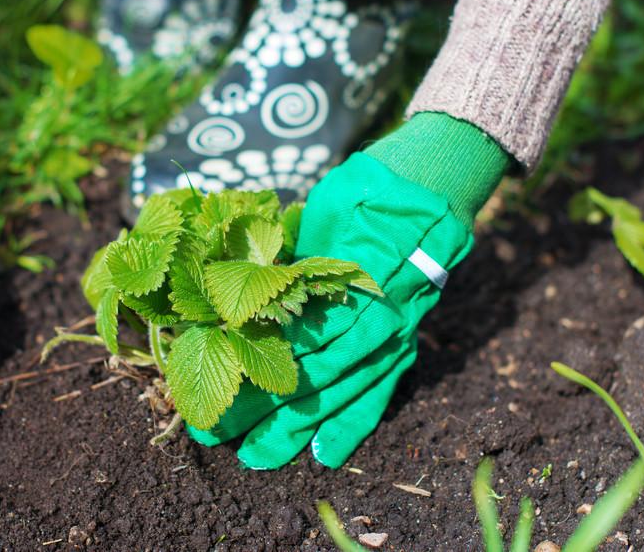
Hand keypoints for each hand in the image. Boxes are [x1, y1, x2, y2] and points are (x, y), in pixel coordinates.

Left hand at [187, 151, 474, 468]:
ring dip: (296, 429)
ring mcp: (393, 338)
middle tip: (215, 432)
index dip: (253, 361)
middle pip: (311, 373)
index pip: (298, 332)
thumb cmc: (366, 192)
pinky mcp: (403, 348)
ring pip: (339, 394)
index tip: (209, 383)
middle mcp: (376, 317)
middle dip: (261, 407)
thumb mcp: (324, 208)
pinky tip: (324, 456)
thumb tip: (243, 286)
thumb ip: (294, 253)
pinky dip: (353, 426)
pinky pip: (378, 394)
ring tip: (256, 458)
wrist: (434, 186)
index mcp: (350, 282)